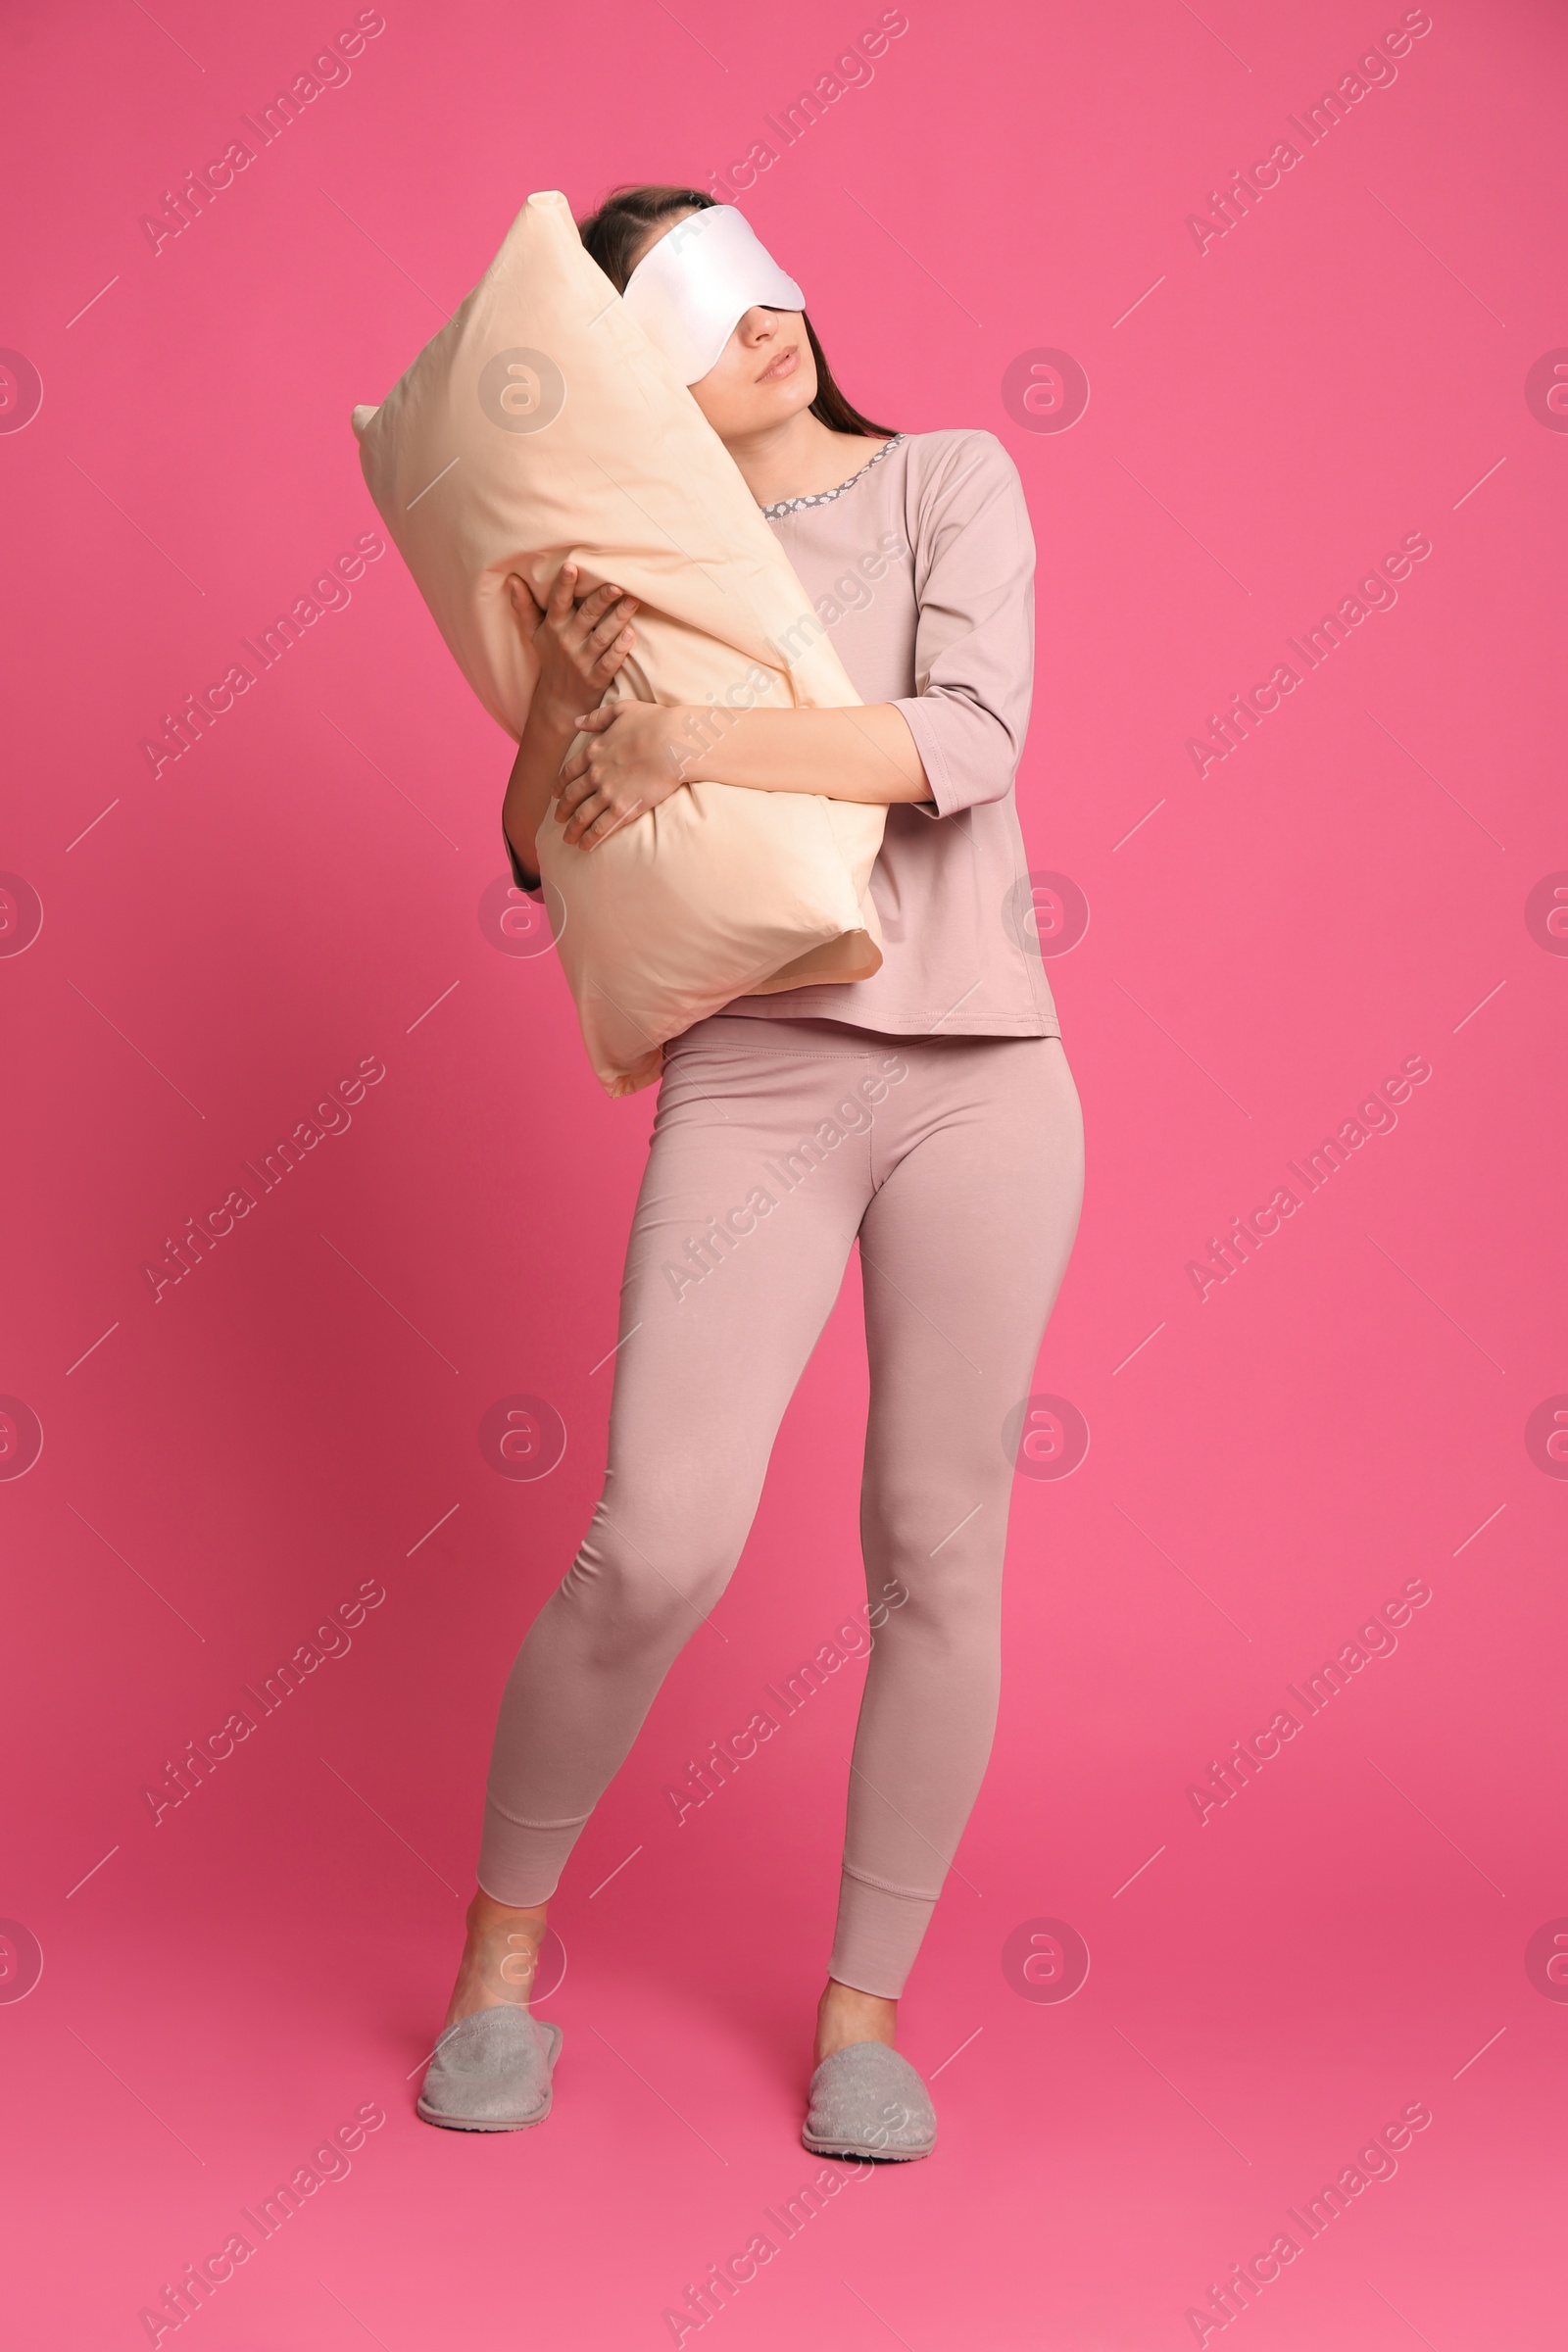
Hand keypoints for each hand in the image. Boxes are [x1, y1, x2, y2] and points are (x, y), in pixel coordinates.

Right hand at [509, 562, 638, 735]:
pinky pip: (609, 662)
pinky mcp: (597, 678)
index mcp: (553, 627)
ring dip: (617, 619)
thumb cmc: (551, 659)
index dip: (564, 585)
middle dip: (601, 599)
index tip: (571, 567)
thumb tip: (512, 579)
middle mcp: (567, 642)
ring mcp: (582, 661)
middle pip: (586, 616)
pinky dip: (620, 649)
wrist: (558, 702)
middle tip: (616, 584)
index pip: (558, 602)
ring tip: (632, 602)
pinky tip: (631, 634)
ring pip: (601, 637)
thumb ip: (525, 606)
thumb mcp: (534, 633)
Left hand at [555, 701, 689, 849]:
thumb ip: (596, 717)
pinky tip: (585, 846)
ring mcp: (608, 793)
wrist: (673, 742)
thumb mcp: (621, 710)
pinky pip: (601, 828)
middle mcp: (595, 774)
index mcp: (594, 751)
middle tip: (558, 819)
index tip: (556, 794)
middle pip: (572, 796)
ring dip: (572, 829)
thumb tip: (577, 722)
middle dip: (563, 810)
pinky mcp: (623, 809)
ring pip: (582, 815)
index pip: (569, 772)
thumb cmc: (654, 722)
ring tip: (568, 839)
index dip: (561, 785)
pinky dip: (590, 838)